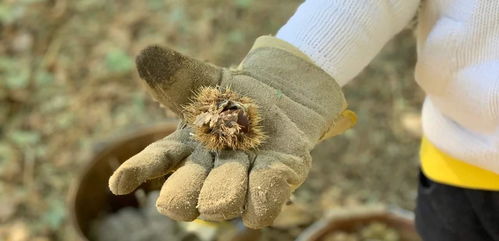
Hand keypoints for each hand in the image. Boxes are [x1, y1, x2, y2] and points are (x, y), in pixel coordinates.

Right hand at [108, 36, 354, 228]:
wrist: (279, 97)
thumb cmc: (231, 94)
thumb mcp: (204, 80)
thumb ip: (177, 74)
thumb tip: (146, 56)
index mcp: (181, 149)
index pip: (154, 162)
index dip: (136, 172)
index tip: (119, 183)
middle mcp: (205, 176)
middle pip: (185, 198)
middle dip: (189, 191)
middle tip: (206, 167)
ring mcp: (237, 186)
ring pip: (223, 206)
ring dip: (228, 187)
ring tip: (242, 160)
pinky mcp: (269, 187)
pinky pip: (261, 209)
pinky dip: (260, 198)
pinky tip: (264, 173)